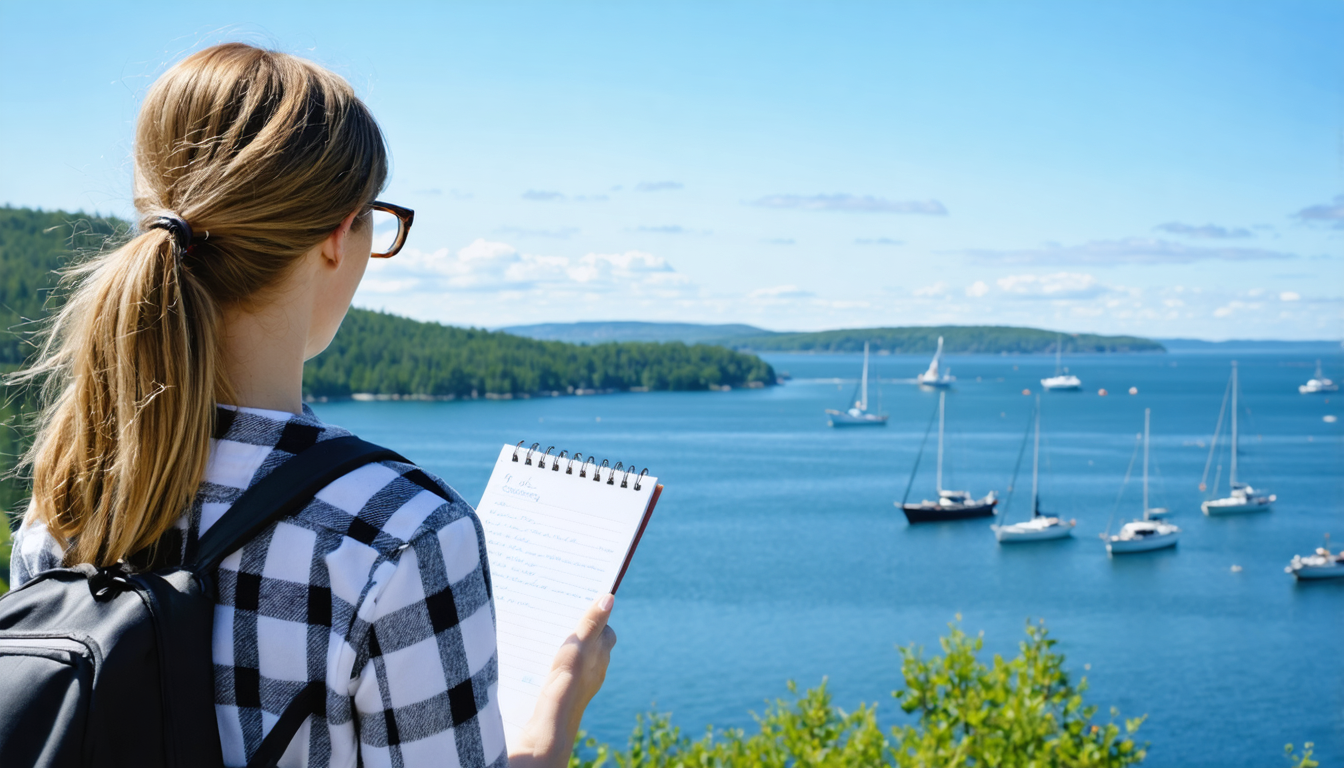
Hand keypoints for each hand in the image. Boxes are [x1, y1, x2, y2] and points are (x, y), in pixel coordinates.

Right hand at [509, 594, 616, 766]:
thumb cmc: (567, 680)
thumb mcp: (579, 645)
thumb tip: (609, 597)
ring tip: (550, 634)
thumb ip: (592, 622)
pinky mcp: (566, 693)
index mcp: (602, 656)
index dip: (598, 618)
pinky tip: (543, 660)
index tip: (583, 605)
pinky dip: (558, 662)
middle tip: (564, 616)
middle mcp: (596, 670)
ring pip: (579, 659)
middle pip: (593, 644)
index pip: (607, 632)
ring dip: (569, 647)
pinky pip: (566, 672)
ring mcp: (582, 683)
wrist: (551, 722)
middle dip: (582, 631)